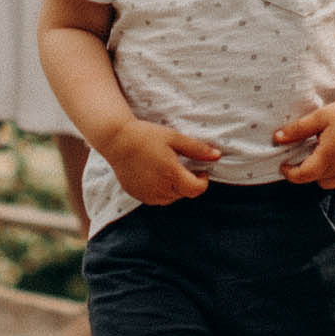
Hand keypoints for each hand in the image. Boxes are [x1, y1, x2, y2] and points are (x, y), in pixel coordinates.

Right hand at [105, 120, 220, 205]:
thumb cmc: (147, 136)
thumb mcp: (174, 138)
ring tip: (168, 169)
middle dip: (188, 182)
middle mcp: (160, 188)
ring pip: (171, 198)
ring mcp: (147, 194)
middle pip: (184, 194)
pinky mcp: (137, 195)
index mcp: (171, 173)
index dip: (203, 181)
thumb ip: (197, 149)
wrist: (117, 141)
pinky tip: (155, 175)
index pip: (196, 190)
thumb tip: (217, 156)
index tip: (201, 170)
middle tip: (182, 166)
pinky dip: (161, 191)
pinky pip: (156, 199)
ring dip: (175, 188)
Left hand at [275, 93, 334, 190]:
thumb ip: (297, 129)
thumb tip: (277, 138)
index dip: (290, 174)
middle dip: (305, 172)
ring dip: (320, 175)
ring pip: (329, 184)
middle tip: (302, 156)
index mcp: (328, 155)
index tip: (283, 166)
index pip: (304, 175)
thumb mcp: (319, 116)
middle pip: (315, 180)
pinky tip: (334, 162)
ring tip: (319, 158)